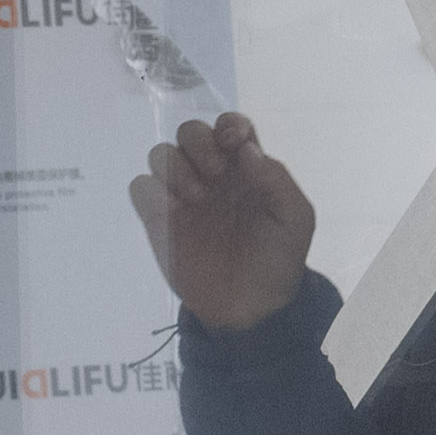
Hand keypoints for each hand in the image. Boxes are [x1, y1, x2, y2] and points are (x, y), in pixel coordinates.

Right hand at [135, 114, 317, 332]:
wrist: (251, 309)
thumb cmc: (277, 260)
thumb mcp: (295, 219)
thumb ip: (276, 178)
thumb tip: (246, 149)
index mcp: (245, 169)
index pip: (230, 127)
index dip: (228, 125)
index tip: (233, 142)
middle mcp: (211, 176)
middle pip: (190, 133)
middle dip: (198, 142)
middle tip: (214, 172)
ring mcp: (182, 197)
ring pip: (162, 154)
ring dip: (176, 166)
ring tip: (197, 198)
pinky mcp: (158, 221)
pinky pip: (140, 187)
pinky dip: (151, 191)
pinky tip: (174, 213)